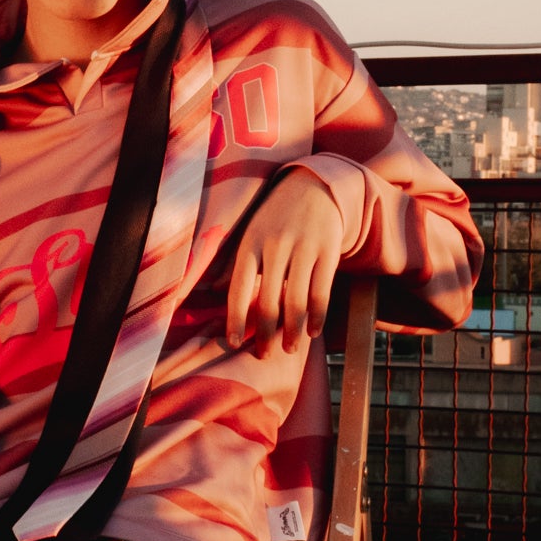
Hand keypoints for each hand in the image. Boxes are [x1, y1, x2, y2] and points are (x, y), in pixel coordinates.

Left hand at [224, 166, 346, 355]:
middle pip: (268, 302)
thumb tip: (212, 291)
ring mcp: (303, 248)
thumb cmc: (275, 216)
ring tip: (291, 349)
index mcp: (250, 244)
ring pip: (297, 302)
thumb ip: (234, 262)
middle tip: (265, 355)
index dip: (235, 320)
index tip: (234, 343)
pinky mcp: (328, 250)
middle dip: (265, 335)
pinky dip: (317, 316)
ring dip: (293, 332)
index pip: (237, 289)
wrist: (314, 186)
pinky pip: (322, 292)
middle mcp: (275, 246)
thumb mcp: (250, 233)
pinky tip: (313, 332)